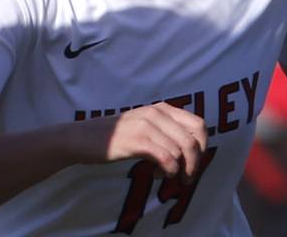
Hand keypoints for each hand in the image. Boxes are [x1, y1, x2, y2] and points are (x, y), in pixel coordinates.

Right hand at [76, 103, 206, 179]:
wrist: (84, 138)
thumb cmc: (116, 136)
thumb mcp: (144, 126)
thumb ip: (165, 130)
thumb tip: (192, 150)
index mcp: (161, 108)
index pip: (199, 124)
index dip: (202, 147)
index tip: (192, 164)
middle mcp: (156, 113)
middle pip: (194, 140)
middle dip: (195, 163)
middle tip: (185, 178)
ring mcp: (146, 125)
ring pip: (182, 151)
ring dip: (179, 171)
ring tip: (165, 175)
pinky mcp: (137, 140)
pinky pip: (167, 158)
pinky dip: (168, 172)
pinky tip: (157, 174)